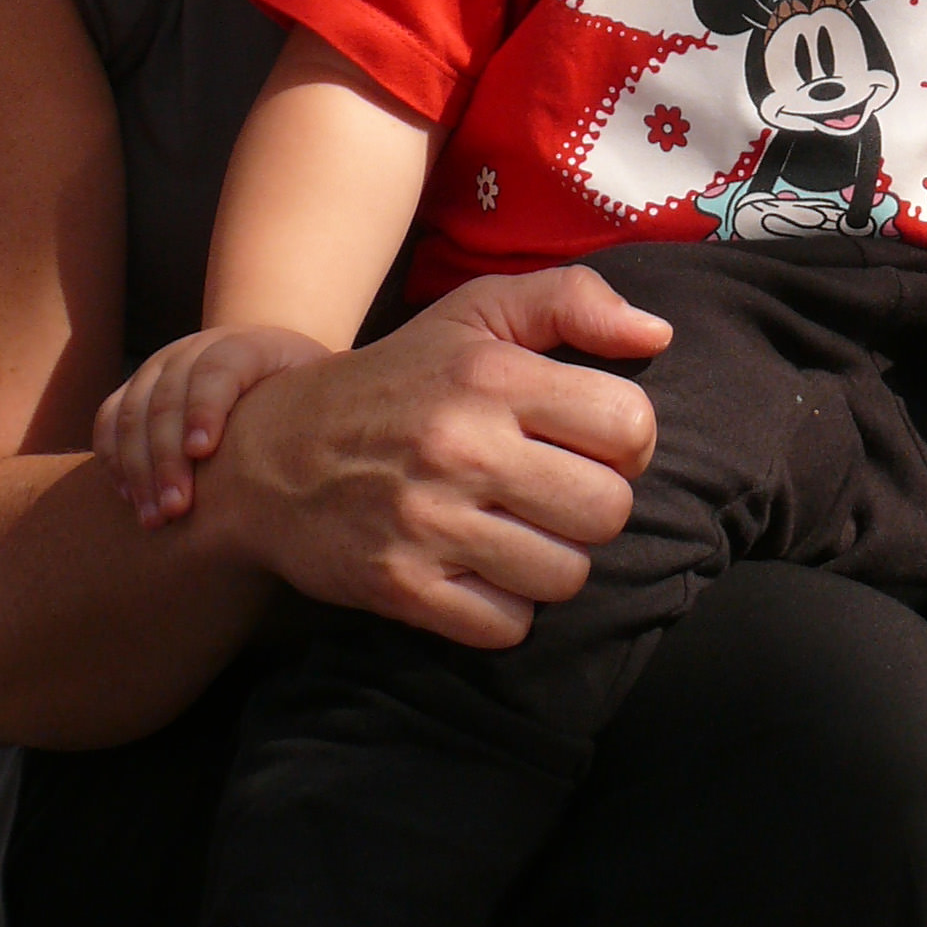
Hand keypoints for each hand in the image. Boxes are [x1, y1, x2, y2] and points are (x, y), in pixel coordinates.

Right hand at [97, 326, 332, 531]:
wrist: (271, 368)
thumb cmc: (308, 396)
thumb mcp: (323, 393)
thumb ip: (327, 413)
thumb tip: (348, 458)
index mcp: (247, 344)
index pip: (217, 368)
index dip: (206, 406)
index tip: (204, 451)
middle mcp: (195, 349)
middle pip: (167, 396)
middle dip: (166, 456)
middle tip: (176, 510)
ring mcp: (161, 366)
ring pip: (133, 411)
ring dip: (137, 468)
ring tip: (154, 517)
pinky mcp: (138, 389)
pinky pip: (111, 420)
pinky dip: (113, 458)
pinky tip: (131, 499)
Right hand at [199, 266, 670, 650]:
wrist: (269, 453)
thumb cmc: (398, 380)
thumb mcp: (475, 314)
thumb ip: (572, 301)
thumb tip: (657, 336)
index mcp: (490, 375)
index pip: (629, 427)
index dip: (627, 443)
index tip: (591, 445)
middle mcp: (460, 446)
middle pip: (608, 511)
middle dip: (593, 508)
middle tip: (554, 496)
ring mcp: (428, 521)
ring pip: (566, 575)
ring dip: (552, 562)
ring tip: (517, 533)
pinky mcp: (400, 586)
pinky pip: (507, 625)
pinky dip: (504, 610)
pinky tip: (479, 573)